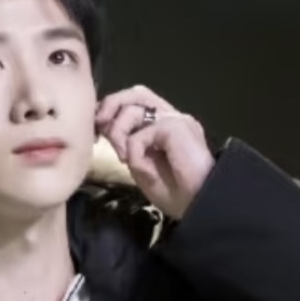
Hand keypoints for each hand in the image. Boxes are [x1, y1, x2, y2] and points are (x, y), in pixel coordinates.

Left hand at [96, 85, 214, 221]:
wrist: (200, 206)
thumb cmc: (177, 195)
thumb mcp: (142, 168)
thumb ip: (127, 146)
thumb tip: (107, 129)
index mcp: (165, 126)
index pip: (137, 102)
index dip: (114, 109)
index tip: (99, 129)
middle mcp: (172, 117)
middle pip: (136, 94)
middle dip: (111, 105)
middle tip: (100, 127)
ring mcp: (175, 119)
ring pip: (134, 107)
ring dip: (119, 133)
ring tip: (124, 159)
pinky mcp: (176, 127)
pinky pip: (140, 134)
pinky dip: (134, 153)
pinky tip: (144, 170)